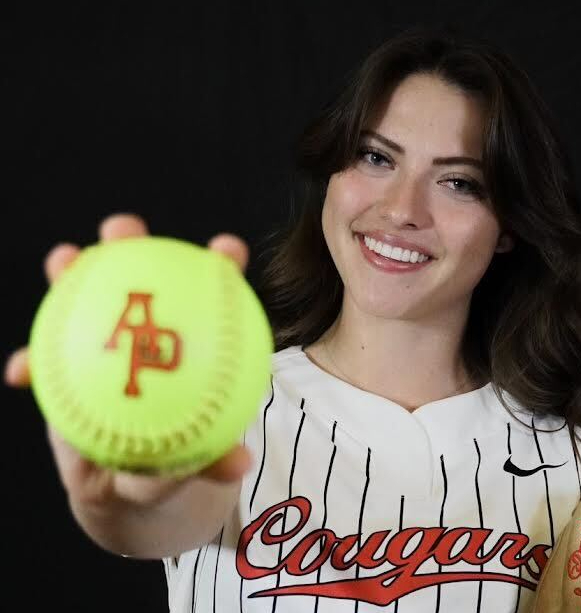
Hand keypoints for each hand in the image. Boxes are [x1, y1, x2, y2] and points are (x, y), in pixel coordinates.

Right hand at [5, 213, 253, 507]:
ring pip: (84, 300)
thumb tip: (239, 464)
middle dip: (130, 242)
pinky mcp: (64, 370)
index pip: (212, 297)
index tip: (227, 250)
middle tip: (122, 229)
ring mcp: (102, 346)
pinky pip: (42, 362)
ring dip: (71, 274)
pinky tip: (19, 371)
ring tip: (63, 259)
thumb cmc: (172, 466)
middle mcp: (146, 333)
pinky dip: (31, 362)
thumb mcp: (192, 466)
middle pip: (141, 277)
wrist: (126, 488)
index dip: (221, 266)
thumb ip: (210, 460)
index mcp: (191, 345)